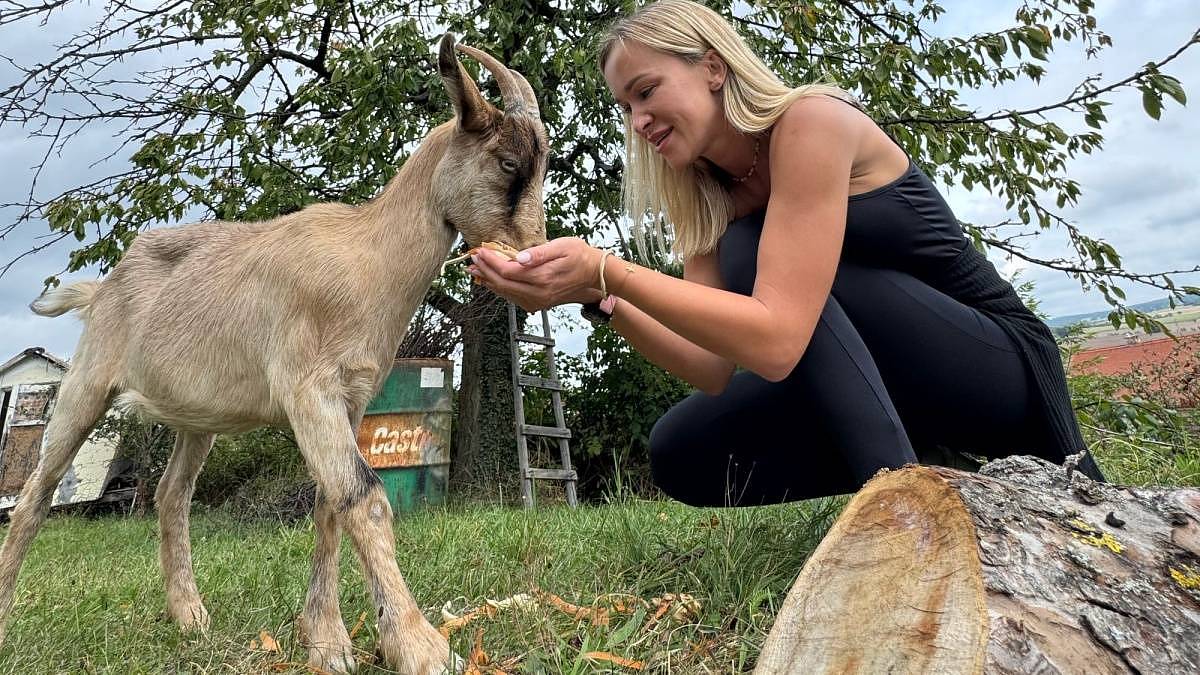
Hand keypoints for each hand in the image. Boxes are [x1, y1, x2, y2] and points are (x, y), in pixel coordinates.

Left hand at [469, 237, 603, 310]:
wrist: (594, 275)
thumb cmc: (579, 256)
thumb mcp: (562, 247)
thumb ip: (539, 253)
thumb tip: (519, 258)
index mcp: (542, 277)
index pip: (507, 271)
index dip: (490, 261)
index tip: (480, 250)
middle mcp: (538, 293)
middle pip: (502, 284)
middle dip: (485, 271)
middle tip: (472, 259)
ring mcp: (538, 301)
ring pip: (506, 293)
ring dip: (489, 281)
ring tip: (475, 270)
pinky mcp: (538, 304)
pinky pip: (513, 298)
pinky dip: (500, 288)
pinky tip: (492, 281)